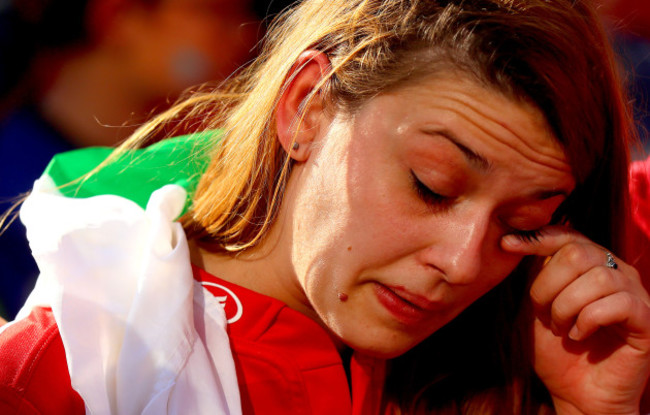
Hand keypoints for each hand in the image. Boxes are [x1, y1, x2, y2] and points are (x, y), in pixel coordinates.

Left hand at [502, 226, 649, 414]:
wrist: (576, 394)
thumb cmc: (556, 349)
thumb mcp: (537, 306)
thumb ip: (535, 273)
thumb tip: (516, 239)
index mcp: (590, 264)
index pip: (567, 235)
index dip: (536, 238)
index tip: (507, 244)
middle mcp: (616, 272)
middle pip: (577, 253)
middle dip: (548, 285)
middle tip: (544, 314)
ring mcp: (634, 294)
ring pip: (596, 278)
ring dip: (566, 306)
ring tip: (561, 328)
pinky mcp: (646, 320)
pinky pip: (617, 303)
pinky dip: (588, 320)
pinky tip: (579, 335)